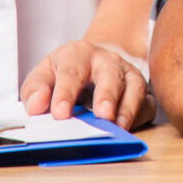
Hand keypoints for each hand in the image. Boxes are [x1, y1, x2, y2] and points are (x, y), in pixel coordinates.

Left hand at [21, 38, 151, 128]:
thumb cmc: (67, 72)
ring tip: (119, 128)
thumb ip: (35, 89)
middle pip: (109, 74)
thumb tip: (35, 107)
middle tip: (102, 116)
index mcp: (77, 54)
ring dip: (128, 108)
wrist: (96, 60)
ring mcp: (127, 74)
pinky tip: (129, 129)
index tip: (60, 114)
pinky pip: (147, 103)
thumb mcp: (44, 74)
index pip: (71, 71)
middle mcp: (106, 61)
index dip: (65, 93)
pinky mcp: (142, 91)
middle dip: (107, 95)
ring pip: (134, 87)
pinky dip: (140, 116)